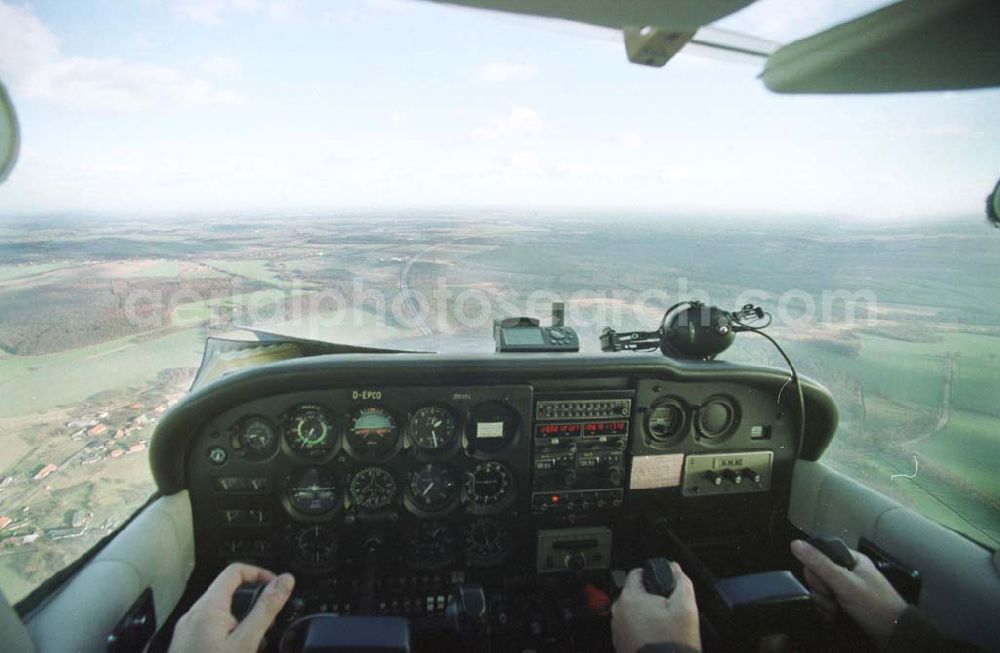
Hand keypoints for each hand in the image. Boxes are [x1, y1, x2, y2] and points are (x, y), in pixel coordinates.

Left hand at [168, 563, 294, 652]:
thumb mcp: (247, 642)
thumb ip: (266, 609)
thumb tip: (284, 581)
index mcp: (208, 608)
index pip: (235, 571)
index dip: (260, 574)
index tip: (276, 588)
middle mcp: (193, 615)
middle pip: (228, 591)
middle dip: (252, 602)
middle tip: (268, 622)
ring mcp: (187, 630)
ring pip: (220, 611)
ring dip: (242, 620)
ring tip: (254, 642)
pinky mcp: (185, 644)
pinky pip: (210, 627)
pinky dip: (228, 633)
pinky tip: (236, 651)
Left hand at [611, 562, 700, 652]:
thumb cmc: (673, 642)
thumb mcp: (686, 608)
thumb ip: (681, 582)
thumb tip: (675, 568)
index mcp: (630, 598)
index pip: (636, 573)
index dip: (652, 575)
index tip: (664, 585)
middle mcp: (618, 612)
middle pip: (634, 593)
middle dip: (650, 597)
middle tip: (667, 609)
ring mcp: (616, 629)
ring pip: (631, 611)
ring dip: (645, 614)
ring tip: (662, 626)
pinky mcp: (619, 643)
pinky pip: (630, 627)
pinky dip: (640, 628)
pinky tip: (655, 636)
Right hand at [791, 539, 905, 646]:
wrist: (894, 634)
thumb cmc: (873, 604)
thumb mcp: (845, 583)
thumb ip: (820, 564)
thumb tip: (795, 543)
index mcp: (850, 559)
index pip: (819, 555)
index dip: (815, 568)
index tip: (823, 581)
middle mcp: (846, 572)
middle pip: (816, 574)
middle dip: (821, 590)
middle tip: (833, 598)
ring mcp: (844, 590)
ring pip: (818, 591)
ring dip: (823, 603)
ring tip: (836, 611)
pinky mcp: (843, 605)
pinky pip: (824, 603)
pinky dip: (827, 611)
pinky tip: (835, 617)